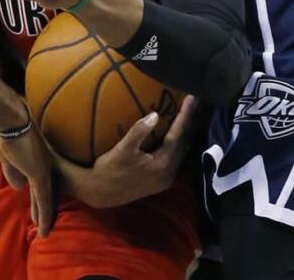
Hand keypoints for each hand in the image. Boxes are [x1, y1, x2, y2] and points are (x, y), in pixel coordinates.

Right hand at [0, 118, 57, 236]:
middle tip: (44, 220)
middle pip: (46, 189)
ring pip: (46, 198)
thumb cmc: (0, 124)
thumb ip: (11, 169)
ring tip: (44, 231)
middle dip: (44, 205)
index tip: (37, 200)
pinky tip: (43, 230)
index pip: (39, 176)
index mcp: (34, 153)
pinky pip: (43, 201)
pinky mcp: (39, 174)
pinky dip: (43, 216)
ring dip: (44, 215)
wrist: (6, 115)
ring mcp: (42, 167)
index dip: (38, 190)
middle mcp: (43, 160)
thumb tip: (19, 187)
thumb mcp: (4, 151)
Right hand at [55, 96, 196, 208]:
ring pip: (180, 151)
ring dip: (182, 134)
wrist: (101, 193)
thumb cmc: (110, 170)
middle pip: (183, 143)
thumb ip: (139, 131)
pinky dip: (175, 144)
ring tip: (186, 115)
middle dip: (187, 123)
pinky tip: (173, 135)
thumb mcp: (122, 149)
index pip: (177, 136)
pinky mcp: (160, 180)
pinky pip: (173, 157)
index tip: (191, 99)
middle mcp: (169, 173)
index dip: (184, 116)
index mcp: (162, 164)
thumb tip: (155, 115)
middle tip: (192, 103)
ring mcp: (166, 178)